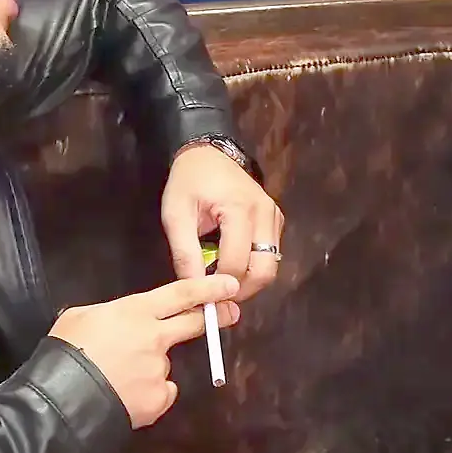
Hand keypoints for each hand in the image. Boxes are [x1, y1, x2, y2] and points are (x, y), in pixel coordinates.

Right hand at [50, 274, 239, 426]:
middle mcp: (156, 337)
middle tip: (228, 314)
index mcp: (136, 311)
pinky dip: (148, 393)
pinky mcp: (159, 398)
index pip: (181, 294)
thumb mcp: (80, 316)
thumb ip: (108, 315)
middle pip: (192, 323)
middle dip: (214, 317)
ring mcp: (160, 369)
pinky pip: (161, 392)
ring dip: (149, 367)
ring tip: (118, 377)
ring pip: (163, 363)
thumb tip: (114, 322)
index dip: (208, 288)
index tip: (229, 286)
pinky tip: (127, 395)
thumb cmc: (66, 351)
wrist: (64, 398)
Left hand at [161, 144, 283, 299]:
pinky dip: (253, 267)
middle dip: (241, 290)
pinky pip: (271, 254)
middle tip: (217, 295)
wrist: (207, 154)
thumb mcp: (176, 215)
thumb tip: (193, 288)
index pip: (236, 263)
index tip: (202, 297)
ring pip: (271, 266)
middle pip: (264, 270)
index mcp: (239, 209)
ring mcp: (274, 217)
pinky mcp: (276, 221)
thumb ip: (184, 253)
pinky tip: (232, 265)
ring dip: (248, 280)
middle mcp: (265, 214)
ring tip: (222, 281)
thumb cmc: (188, 182)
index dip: (219, 286)